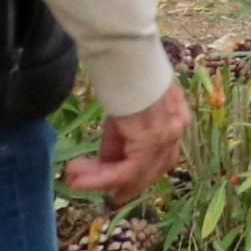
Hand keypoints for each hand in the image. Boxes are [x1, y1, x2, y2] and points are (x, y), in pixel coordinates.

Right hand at [65, 84, 187, 197]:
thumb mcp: (123, 115)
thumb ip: (120, 141)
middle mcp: (176, 129)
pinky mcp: (151, 140)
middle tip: (86, 184)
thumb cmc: (125, 79)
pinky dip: (101, 178)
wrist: (126, 59)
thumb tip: (105, 165)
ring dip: (101, 180)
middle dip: (117, 182)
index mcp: (176, 119)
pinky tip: (78, 178)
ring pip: (137, 174)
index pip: (160, 158)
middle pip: (151, 170)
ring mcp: (167, 135)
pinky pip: (127, 170)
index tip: (115, 191)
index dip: (136, 177)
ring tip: (73, 179)